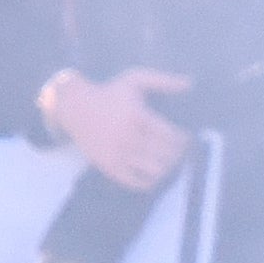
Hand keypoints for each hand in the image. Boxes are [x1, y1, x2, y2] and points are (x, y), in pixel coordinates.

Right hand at [48, 66, 195, 191]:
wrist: (73, 106)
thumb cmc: (109, 92)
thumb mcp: (135, 79)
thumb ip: (163, 81)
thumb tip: (190, 83)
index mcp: (137, 117)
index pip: (171, 137)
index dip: (184, 141)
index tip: (185, 139)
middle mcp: (127, 137)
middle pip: (166, 155)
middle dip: (178, 155)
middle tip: (179, 152)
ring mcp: (117, 154)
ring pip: (155, 171)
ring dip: (167, 168)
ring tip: (167, 161)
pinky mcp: (108, 166)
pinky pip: (136, 182)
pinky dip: (150, 181)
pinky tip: (153, 173)